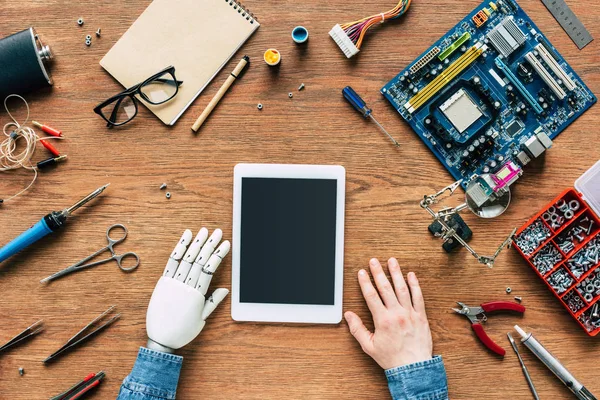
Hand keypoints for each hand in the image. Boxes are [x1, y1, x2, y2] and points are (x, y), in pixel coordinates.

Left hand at [146, 228, 229, 352]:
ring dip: (196, 243)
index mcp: (197, 295)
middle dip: (210, 244)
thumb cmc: (183, 331)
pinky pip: (171, 262)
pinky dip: (179, 248)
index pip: (210, 269)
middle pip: (200, 261)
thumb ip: (213, 302)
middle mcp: (185, 286)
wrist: (161, 340)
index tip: (226, 244)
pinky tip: (185, 237)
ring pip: (186, 258)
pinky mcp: (163, 282)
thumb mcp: (201, 319)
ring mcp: (173, 283)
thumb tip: (225, 289)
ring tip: (204, 231)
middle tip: (218, 232)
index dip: (218, 255)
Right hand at [345, 258, 432, 369]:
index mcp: (383, 320)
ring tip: (392, 261)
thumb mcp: (369, 346)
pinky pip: (418, 297)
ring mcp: (410, 313)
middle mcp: (397, 314)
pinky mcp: (421, 316)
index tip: (361, 272)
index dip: (365, 282)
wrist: (413, 367)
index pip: (372, 296)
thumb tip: (348, 316)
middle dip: (378, 273)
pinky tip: (411, 275)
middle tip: (374, 261)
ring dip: (396, 273)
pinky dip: (415, 285)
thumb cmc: (391, 358)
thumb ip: (357, 329)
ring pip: (402, 289)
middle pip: (386, 288)